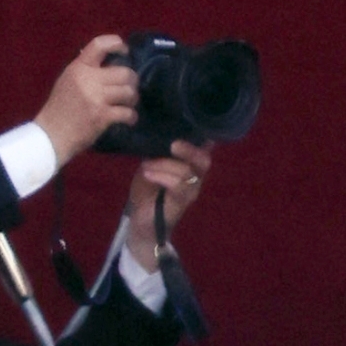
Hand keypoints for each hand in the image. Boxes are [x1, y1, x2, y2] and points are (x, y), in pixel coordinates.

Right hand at [35, 34, 140, 165]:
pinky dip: (131, 116)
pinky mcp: (103, 116)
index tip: (125, 50)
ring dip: (132, 98)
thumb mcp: (67, 80)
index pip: (99, 45)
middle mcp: (88, 79)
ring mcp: (97, 98)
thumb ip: (85, 70)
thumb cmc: (59, 108)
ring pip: (129, 91)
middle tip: (128, 87)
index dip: (116, 43)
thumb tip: (108, 61)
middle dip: (131, 80)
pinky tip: (128, 119)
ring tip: (128, 103)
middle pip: (125, 72)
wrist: (51, 135)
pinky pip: (127, 112)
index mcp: (78, 68)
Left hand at [124, 141, 210, 262]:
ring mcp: (191, 190)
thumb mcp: (150, 164)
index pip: (204, 146)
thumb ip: (158, 150)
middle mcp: (196, 176)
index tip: (184, 124)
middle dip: (189, 149)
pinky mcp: (182, 202)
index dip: (200, 135)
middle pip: (204, 159)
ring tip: (146, 165)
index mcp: (190, 163)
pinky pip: (179, 186)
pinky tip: (147, 174)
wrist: (141, 221)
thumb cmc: (147, 190)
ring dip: (165, 165)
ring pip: (189, 171)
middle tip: (173, 144)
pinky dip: (162, 176)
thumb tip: (156, 129)